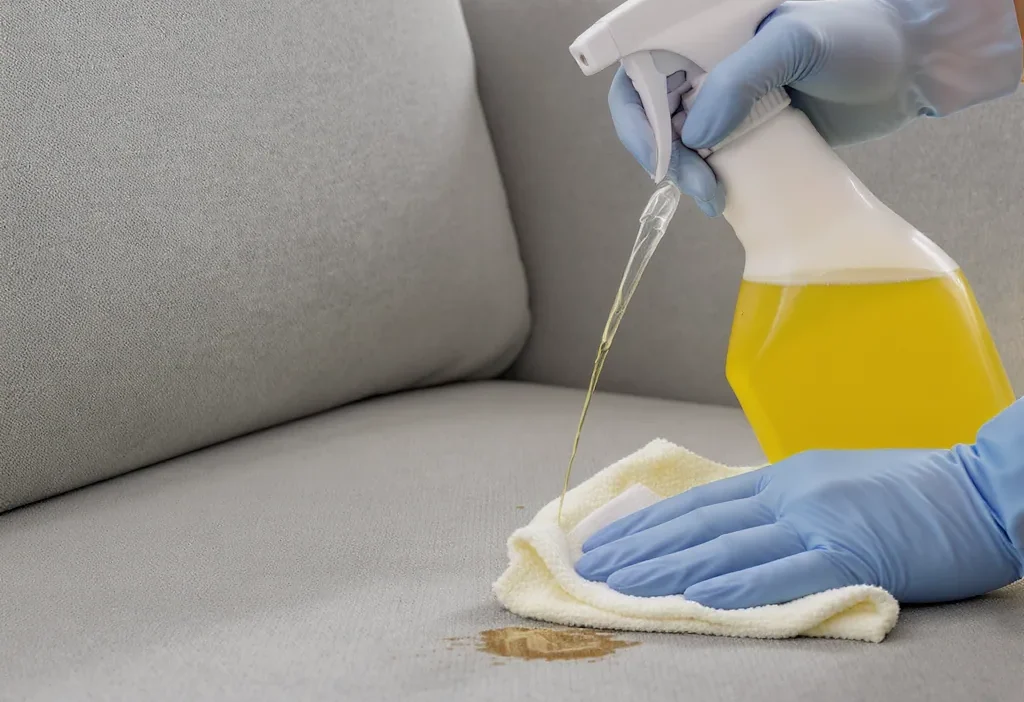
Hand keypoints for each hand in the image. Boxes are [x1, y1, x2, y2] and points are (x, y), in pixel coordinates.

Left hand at [576, 400, 1023, 608]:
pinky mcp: (851, 551)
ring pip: (724, 547)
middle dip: (637, 548)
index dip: (646, 525)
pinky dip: (734, 587)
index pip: (698, 504)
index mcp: (782, 478)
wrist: (983, 488)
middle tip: (587, 567)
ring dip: (665, 569)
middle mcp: (788, 494)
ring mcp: (817, 521)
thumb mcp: (831, 487)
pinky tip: (694, 599)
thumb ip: (781, 507)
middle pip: (697, 523)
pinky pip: (782, 572)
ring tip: (616, 585)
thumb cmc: (911, 494)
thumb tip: (733, 531)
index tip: (603, 542)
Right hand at [610, 0, 1022, 215]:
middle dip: (656, 148)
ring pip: (672, 136)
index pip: (642, 57)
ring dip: (680, 171)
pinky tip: (719, 197)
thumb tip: (693, 134)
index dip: (635, 102)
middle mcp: (706, 58)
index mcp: (707, 25)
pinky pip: (704, 155)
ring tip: (711, 195)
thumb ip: (742, 78)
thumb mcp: (799, 42)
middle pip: (646, 104)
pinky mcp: (744, 128)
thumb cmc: (862, 34)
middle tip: (689, 181)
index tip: (655, 145)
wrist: (911, 66)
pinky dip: (702, 178)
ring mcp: (723, 96)